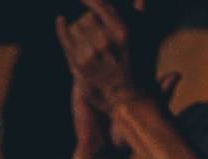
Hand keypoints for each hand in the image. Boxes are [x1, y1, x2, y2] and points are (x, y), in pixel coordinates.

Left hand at [57, 0, 153, 115]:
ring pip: (75, 26)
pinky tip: (61, 21)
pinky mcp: (77, 64)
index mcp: (122, 31)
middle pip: (86, 16)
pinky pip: (65, 38)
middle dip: (90, 20)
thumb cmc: (141, 68)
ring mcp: (88, 53)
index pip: (100, 4)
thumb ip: (138, 15)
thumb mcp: (146, 39)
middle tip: (94, 28)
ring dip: (80, 28)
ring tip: (88, 38)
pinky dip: (61, 28)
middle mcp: (104, 40)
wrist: (129, 100)